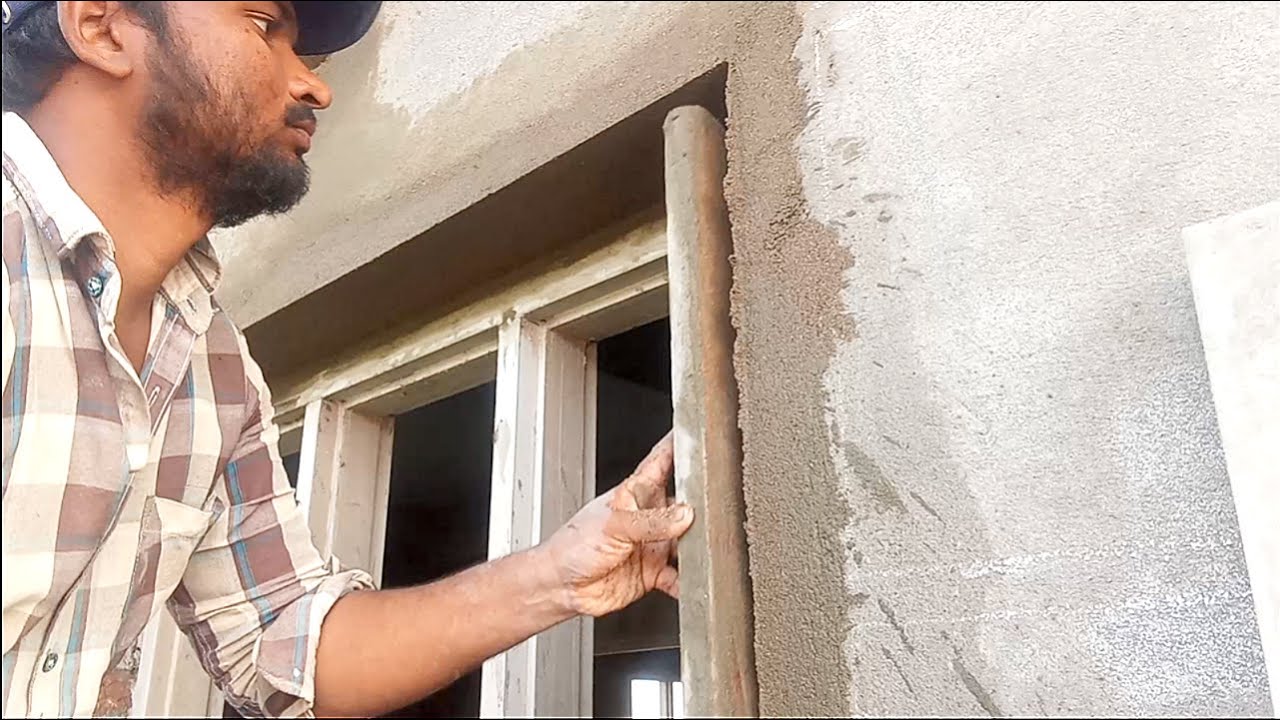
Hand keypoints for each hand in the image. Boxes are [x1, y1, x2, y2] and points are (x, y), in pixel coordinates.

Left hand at [541, 431, 693, 617]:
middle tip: (722, 506)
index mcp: (635, 493)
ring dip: (698, 546)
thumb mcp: (614, 524)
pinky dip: (688, 581)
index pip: (662, 460)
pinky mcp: (654, 572)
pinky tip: (694, 582)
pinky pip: (679, 576)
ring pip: (687, 541)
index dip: (679, 444)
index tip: (701, 430)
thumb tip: (685, 514)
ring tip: (711, 547)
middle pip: (685, 503)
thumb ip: (652, 521)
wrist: (560, 586)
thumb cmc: (573, 545)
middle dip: (702, 504)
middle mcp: (648, 516)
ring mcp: (652, 544)